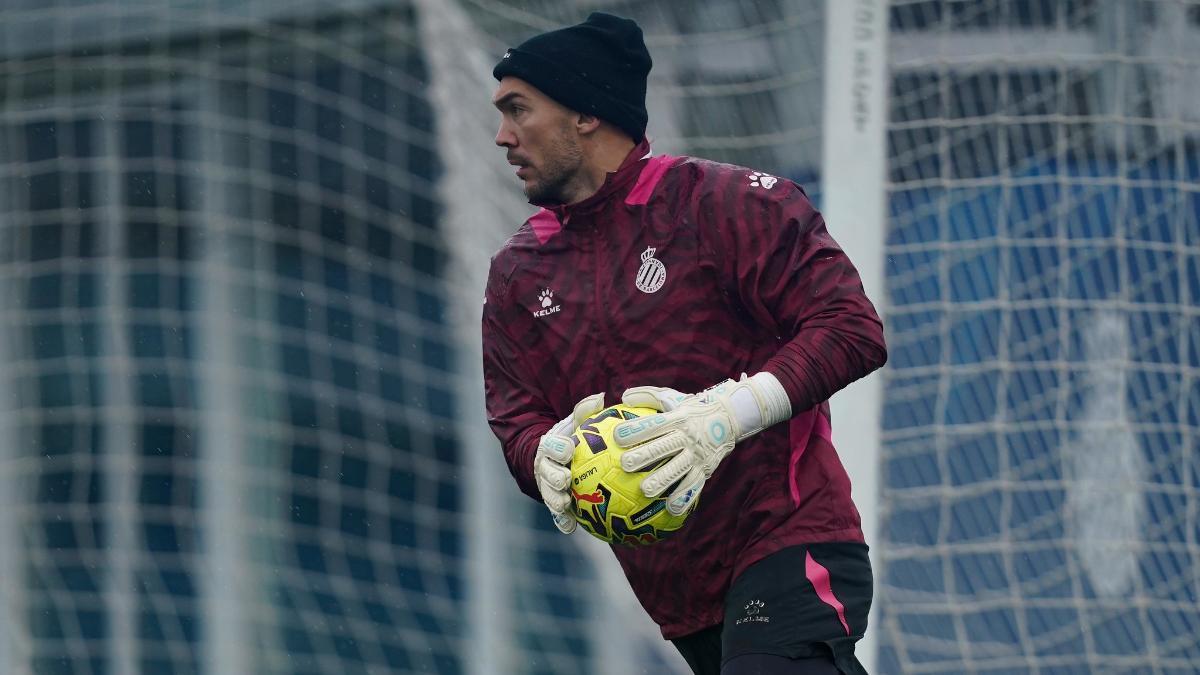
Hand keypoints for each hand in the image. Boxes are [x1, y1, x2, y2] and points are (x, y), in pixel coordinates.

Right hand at [534, 393, 604, 533]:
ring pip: (549, 495)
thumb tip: (600, 397)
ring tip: (566, 504)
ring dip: (556, 500)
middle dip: (554, 476)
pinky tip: (570, 527)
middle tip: (566, 478)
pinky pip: (556, 514)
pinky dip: (561, 521)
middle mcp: (545, 467)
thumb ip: (585, 412)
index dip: (557, 448)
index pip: (550, 446)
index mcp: (550, 447)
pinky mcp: (553, 503)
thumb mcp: (576, 424)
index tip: (568, 449)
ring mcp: (547, 487)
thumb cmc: (571, 439)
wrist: (554, 459)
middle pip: (546, 473)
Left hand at [614, 373, 790, 515]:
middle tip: (625, 464)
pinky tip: (671, 509)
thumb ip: (648, 396)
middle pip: (665, 446)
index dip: (637, 430)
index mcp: (677, 418)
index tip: (617, 437)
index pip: (655, 424)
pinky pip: (695, 485)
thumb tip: (624, 397)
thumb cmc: (691, 408)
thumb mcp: (672, 398)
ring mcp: (697, 454)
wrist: (728, 417)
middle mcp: (687, 436)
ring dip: (663, 479)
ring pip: (679, 468)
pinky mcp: (705, 469)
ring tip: (645, 490)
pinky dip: (684, 498)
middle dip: (646, 455)